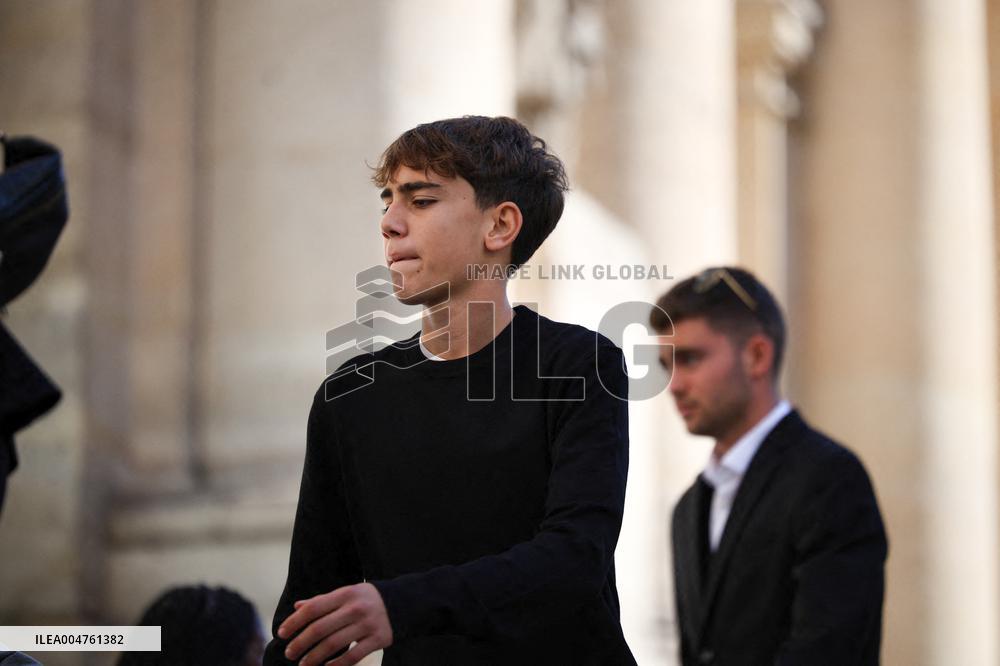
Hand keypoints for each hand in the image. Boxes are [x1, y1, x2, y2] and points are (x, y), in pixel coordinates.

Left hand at [278, 582, 392, 664]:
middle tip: (289, 653)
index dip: (294, 622)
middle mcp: (355, 608)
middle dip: (300, 643)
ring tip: (303, 664)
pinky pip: (353, 656)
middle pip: (320, 628)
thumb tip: (297, 607)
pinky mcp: (378, 639)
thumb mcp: (346, 593)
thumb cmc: (367, 599)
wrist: (403, 603)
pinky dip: (337, 665)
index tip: (281, 633)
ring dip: (314, 657)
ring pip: (334, 645)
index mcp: (345, 594)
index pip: (313, 608)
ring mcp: (367, 624)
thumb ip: (323, 601)